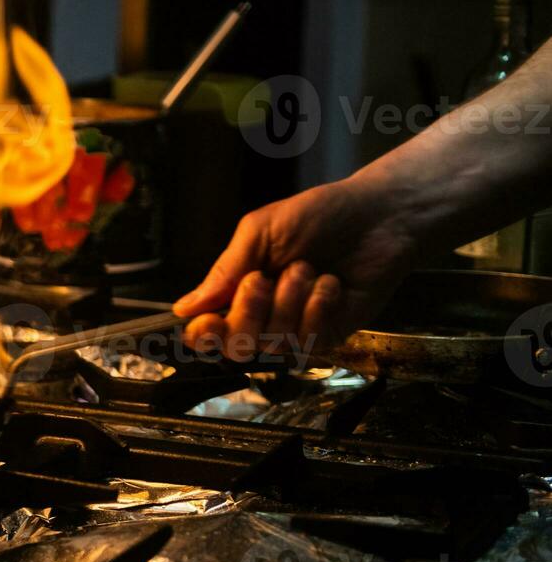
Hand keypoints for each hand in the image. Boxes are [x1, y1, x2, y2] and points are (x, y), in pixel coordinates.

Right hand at [172, 180, 418, 361]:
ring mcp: (297, 329)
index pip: (207, 332)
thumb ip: (224, 270)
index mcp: (238, 292)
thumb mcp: (259, 232)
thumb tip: (184, 307)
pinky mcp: (330, 335)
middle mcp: (264, 317)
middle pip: (236, 346)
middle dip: (247, 313)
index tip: (208, 320)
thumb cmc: (318, 216)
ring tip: (308, 268)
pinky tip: (330, 284)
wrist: (377, 215)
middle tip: (261, 279)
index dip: (202, 335)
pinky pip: (309, 338)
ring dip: (288, 300)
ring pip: (274, 341)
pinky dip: (317, 307)